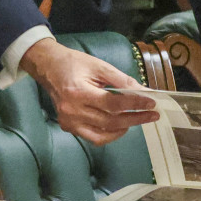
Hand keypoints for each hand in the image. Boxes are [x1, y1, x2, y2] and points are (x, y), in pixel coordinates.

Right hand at [20, 38, 159, 145]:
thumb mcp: (99, 66)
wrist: (48, 67)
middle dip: (135, 118)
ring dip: (125, 128)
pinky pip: (94, 137)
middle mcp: (72, 111)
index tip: (152, 103)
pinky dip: (110, 134)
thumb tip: (143, 92)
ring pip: (104, 133)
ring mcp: (69, 122)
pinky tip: (121, 126)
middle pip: (110, 120)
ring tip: (138, 118)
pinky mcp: (68, 127)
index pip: (113, 104)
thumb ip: (122, 80)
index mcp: (78, 92)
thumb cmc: (73, 63)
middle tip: (152, 114)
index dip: (134, 104)